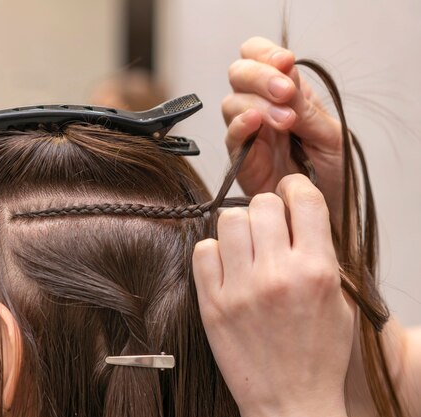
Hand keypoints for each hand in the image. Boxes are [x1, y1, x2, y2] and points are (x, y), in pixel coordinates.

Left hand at [193, 174, 353, 416]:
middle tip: (268, 227)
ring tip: (245, 247)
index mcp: (316, 271)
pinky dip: (213, 252)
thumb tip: (296, 216)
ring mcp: (241, 288)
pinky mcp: (212, 303)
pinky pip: (203, 250)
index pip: (304, 199)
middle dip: (267, 209)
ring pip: (228, 220)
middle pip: (262, 204)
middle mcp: (278, 275)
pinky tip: (226, 267)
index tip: (289, 193)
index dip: (295, 188)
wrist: (290, 400)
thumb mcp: (337, 301)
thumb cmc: (316, 354)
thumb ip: (319, 254)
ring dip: (238, 228)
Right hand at [222, 37, 343, 227]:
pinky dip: (240, 124)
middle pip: (239, 73)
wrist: (326, 216)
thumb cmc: (332, 176)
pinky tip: (256, 123)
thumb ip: (307, 109)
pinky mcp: (240, 160)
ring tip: (285, 121)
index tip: (285, 63)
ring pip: (231, 101)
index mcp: (286, 95)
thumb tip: (286, 79)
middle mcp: (262, 109)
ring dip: (256, 103)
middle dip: (259, 76)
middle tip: (283, 90)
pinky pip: (231, 136)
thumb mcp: (330, 136)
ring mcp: (249, 134)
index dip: (265, 54)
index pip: (259, 56)